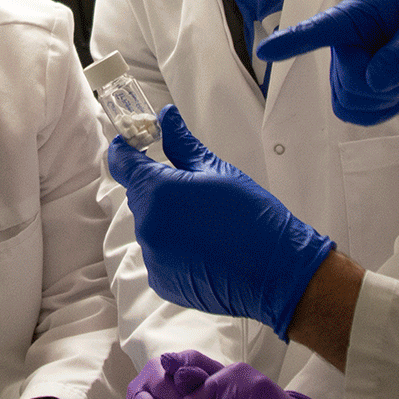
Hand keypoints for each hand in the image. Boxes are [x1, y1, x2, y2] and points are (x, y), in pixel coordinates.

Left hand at [107, 105, 333, 338]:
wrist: (275, 271)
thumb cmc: (251, 218)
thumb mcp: (217, 171)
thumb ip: (182, 144)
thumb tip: (166, 118)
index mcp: (158, 192)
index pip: (122, 163)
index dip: (126, 149)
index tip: (133, 143)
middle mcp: (148, 226)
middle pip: (139, 195)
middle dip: (158, 187)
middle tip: (192, 187)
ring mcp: (153, 256)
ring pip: (150, 225)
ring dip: (168, 219)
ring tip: (206, 222)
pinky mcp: (161, 280)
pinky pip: (158, 253)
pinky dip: (174, 246)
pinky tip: (204, 245)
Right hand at [256, 0, 398, 124]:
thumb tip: (376, 81)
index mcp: (360, 14)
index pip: (322, 29)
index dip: (294, 40)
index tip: (267, 51)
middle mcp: (347, 38)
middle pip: (345, 78)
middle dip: (379, 84)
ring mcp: (349, 62)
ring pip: (345, 98)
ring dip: (378, 100)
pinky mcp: (357, 83)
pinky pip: (349, 110)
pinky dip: (372, 114)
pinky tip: (393, 104)